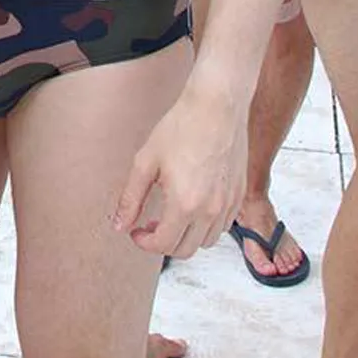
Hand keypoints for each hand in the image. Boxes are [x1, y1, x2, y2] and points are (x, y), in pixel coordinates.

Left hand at [112, 91, 245, 258]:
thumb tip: (120, 224)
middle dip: (163, 243)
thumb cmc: (182, 127)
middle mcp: (209, 211)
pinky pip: (222, 226)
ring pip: (206, 242)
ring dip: (186, 236)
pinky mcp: (238, 196)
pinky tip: (192, 205)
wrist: (215, 107)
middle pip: (185, 250)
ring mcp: (227, 205)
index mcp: (184, 204)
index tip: (136, 231)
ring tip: (171, 215)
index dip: (144, 242)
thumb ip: (131, 198)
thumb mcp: (146, 161)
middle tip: (149, 225)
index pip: (163, 245)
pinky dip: (205, 226)